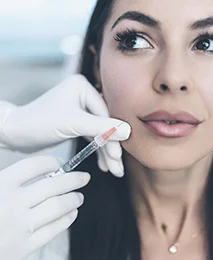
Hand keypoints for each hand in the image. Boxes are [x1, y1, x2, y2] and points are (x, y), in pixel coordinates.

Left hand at [0, 74, 130, 176]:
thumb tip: (128, 131)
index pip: (106, 113)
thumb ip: (102, 127)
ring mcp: (80, 110)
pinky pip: (92, 137)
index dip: (113, 136)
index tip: (118, 155)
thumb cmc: (39, 122)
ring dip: (106, 152)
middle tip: (117, 167)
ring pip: (100, 133)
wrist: (15, 133)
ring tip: (113, 170)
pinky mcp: (77, 122)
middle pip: (104, 124)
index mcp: (82, 86)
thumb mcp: (73, 124)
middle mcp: (83, 96)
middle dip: (110, 148)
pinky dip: (97, 151)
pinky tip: (103, 164)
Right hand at [0, 156, 89, 259]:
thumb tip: (33, 171)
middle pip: (53, 185)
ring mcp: (21, 226)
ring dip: (73, 199)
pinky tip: (71, 213)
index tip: (59, 163)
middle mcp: (13, 203)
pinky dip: (67, 219)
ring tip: (79, 196)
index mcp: (1, 184)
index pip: (34, 165)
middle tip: (84, 177)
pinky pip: (54, 229)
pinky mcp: (24, 247)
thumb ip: (8, 178)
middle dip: (74, 179)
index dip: (51, 162)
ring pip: (58, 207)